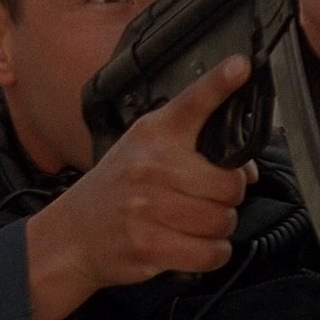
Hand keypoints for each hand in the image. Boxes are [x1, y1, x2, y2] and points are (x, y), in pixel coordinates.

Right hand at [23, 55, 256, 319]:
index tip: (241, 65)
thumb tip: (248, 171)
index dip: (220, 84)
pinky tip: (192, 245)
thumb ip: (195, 151)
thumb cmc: (117, 190)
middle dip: (227, 198)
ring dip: (218, 228)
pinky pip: (211, 252)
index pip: (193, 103)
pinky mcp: (148, 244)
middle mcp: (151, 165)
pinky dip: (211, 254)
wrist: (72, 235)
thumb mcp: (145, 152)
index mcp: (154, 133)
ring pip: (223, 221)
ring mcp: (147, 206)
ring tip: (192, 223)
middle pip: (229, 184)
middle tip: (204, 199)